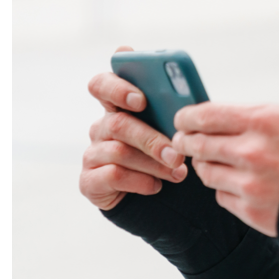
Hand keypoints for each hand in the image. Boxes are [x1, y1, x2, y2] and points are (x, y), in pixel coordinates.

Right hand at [80, 46, 187, 210]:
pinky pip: (113, 176)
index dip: (117, 89)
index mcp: (117, 106)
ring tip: (178, 173)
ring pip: (119, 152)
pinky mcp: (89, 180)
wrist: (148, 193)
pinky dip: (141, 181)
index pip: (102, 85)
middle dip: (152, 140)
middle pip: (118, 124)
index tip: (141, 101)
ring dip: (153, 164)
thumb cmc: (162, 151)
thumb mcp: (168, 131)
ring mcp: (92, 154)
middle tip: (177, 155)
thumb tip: (189, 114)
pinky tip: (157, 185)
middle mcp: (100, 127)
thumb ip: (171, 115)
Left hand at [170, 102, 278, 236]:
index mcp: (262, 121)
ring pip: (205, 172)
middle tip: (185, 142)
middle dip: (187, 142)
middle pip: (198, 145)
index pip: (205, 116)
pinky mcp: (251, 209)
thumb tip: (198, 117)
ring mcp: (251, 183)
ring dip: (206, 166)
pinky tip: (241, 182)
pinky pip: (220, 195)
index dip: (186, 117)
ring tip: (218, 162)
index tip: (181, 120)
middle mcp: (254, 152)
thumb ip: (241, 116)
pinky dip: (226, 188)